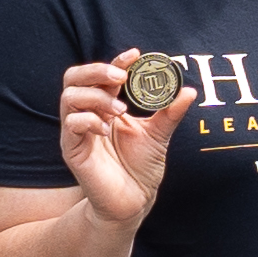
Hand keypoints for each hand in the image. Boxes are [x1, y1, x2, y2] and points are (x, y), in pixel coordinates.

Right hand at [58, 61, 179, 228]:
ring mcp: (77, 132)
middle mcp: (88, 114)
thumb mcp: (159, 135)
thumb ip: (170, 112)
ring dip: (96, 97)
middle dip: (96, 70)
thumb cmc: (141, 168)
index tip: (135, 55)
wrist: (134, 202)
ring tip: (120, 111)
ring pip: (69, 97)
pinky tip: (107, 130)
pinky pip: (72, 124)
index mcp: (106, 106)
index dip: (116, 62)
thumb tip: (188, 91)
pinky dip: (89, 120)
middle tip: (120, 78)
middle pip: (74, 78)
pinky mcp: (72, 149)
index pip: (102, 75)